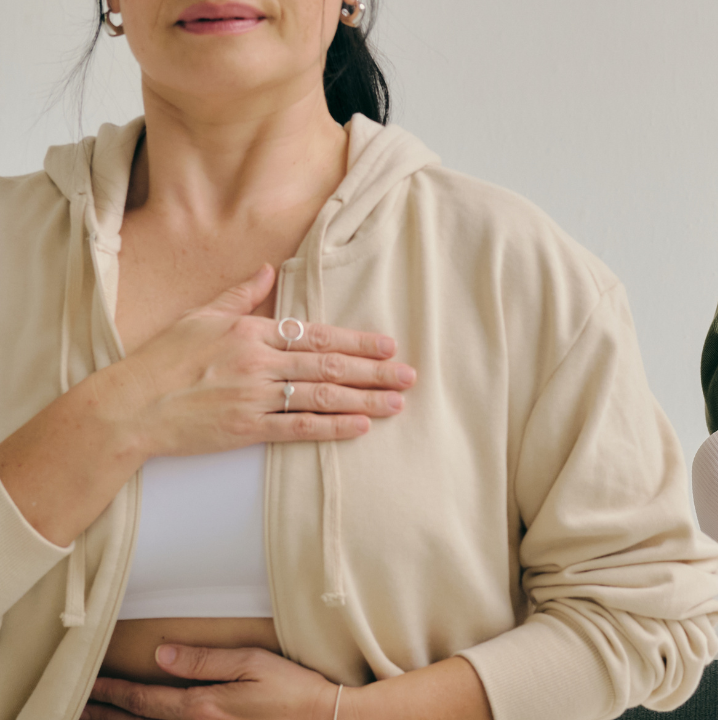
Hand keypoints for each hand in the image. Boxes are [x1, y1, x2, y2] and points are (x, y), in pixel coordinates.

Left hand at [84, 645, 338, 719]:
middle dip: (107, 715)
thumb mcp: (252, 662)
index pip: (147, 700)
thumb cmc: (293, 689)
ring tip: (100, 718)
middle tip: (77, 708)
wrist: (323, 719)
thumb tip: (161, 656)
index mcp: (203, 707)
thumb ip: (204, 660)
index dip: (115, 692)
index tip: (89, 686)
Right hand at [102, 264, 416, 458]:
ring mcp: (254, 397)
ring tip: (396, 404)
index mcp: (251, 332)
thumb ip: (240, 295)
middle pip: (328, 365)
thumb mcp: (201, 317)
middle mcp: (258, 363)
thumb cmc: (163, 359)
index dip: (357, 341)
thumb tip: (267, 270)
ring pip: (321, 396)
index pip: (316, 334)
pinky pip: (299, 428)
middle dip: (374, 371)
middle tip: (409, 375)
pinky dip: (332, 427)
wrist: (131, 406)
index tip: (388, 346)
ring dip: (364, 400)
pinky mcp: (247, 429)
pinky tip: (360, 426)